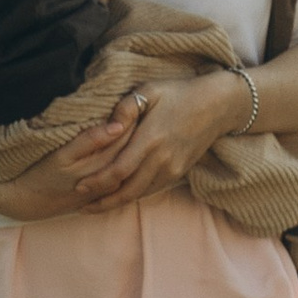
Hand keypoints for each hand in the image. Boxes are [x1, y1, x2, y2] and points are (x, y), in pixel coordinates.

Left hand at [63, 69, 246, 209]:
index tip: (79, 186)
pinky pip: (153, 189)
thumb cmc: (179, 93)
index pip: (118, 169)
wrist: (218, 105)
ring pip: (140, 194)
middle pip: (127, 190)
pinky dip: (134, 196)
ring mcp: (173, 168)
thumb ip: (125, 108)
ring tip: (96, 206)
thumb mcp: (150, 91)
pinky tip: (120, 196)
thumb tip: (108, 127)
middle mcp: (162, 159)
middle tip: (80, 207)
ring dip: (117, 202)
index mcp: (151, 139)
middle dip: (103, 201)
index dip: (97, 181)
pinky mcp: (180, 172)